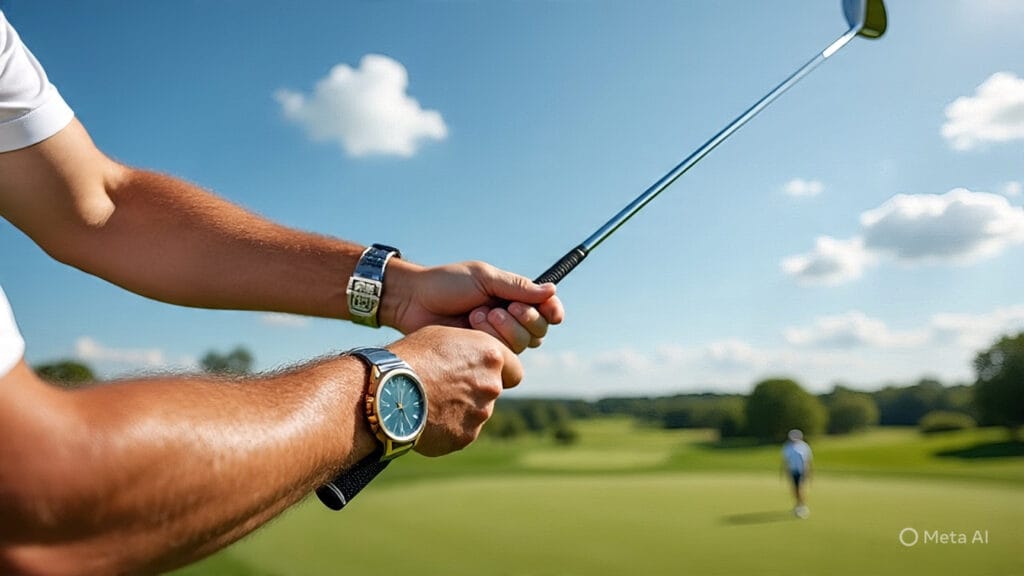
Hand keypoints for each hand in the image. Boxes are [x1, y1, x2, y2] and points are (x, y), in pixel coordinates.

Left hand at [383, 260, 563, 352]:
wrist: (414, 301)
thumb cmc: (447, 283)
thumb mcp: (484, 277)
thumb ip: (517, 286)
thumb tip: (552, 290)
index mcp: (512, 296)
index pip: (546, 307)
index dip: (553, 310)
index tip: (552, 312)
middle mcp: (509, 318)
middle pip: (539, 330)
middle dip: (524, 319)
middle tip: (499, 308)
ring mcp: (496, 338)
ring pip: (523, 345)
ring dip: (504, 329)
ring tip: (476, 315)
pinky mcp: (482, 354)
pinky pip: (502, 355)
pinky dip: (490, 339)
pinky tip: (469, 327)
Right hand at [388, 325, 521, 456]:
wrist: (389, 391)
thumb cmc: (411, 356)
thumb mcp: (443, 337)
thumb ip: (468, 350)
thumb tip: (473, 359)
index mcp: (491, 356)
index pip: (514, 370)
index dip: (499, 372)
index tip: (483, 372)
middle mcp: (492, 386)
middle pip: (491, 391)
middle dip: (474, 390)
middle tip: (444, 386)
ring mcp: (480, 414)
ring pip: (475, 412)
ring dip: (459, 409)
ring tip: (428, 401)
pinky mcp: (465, 437)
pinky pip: (460, 432)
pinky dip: (446, 427)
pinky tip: (424, 418)